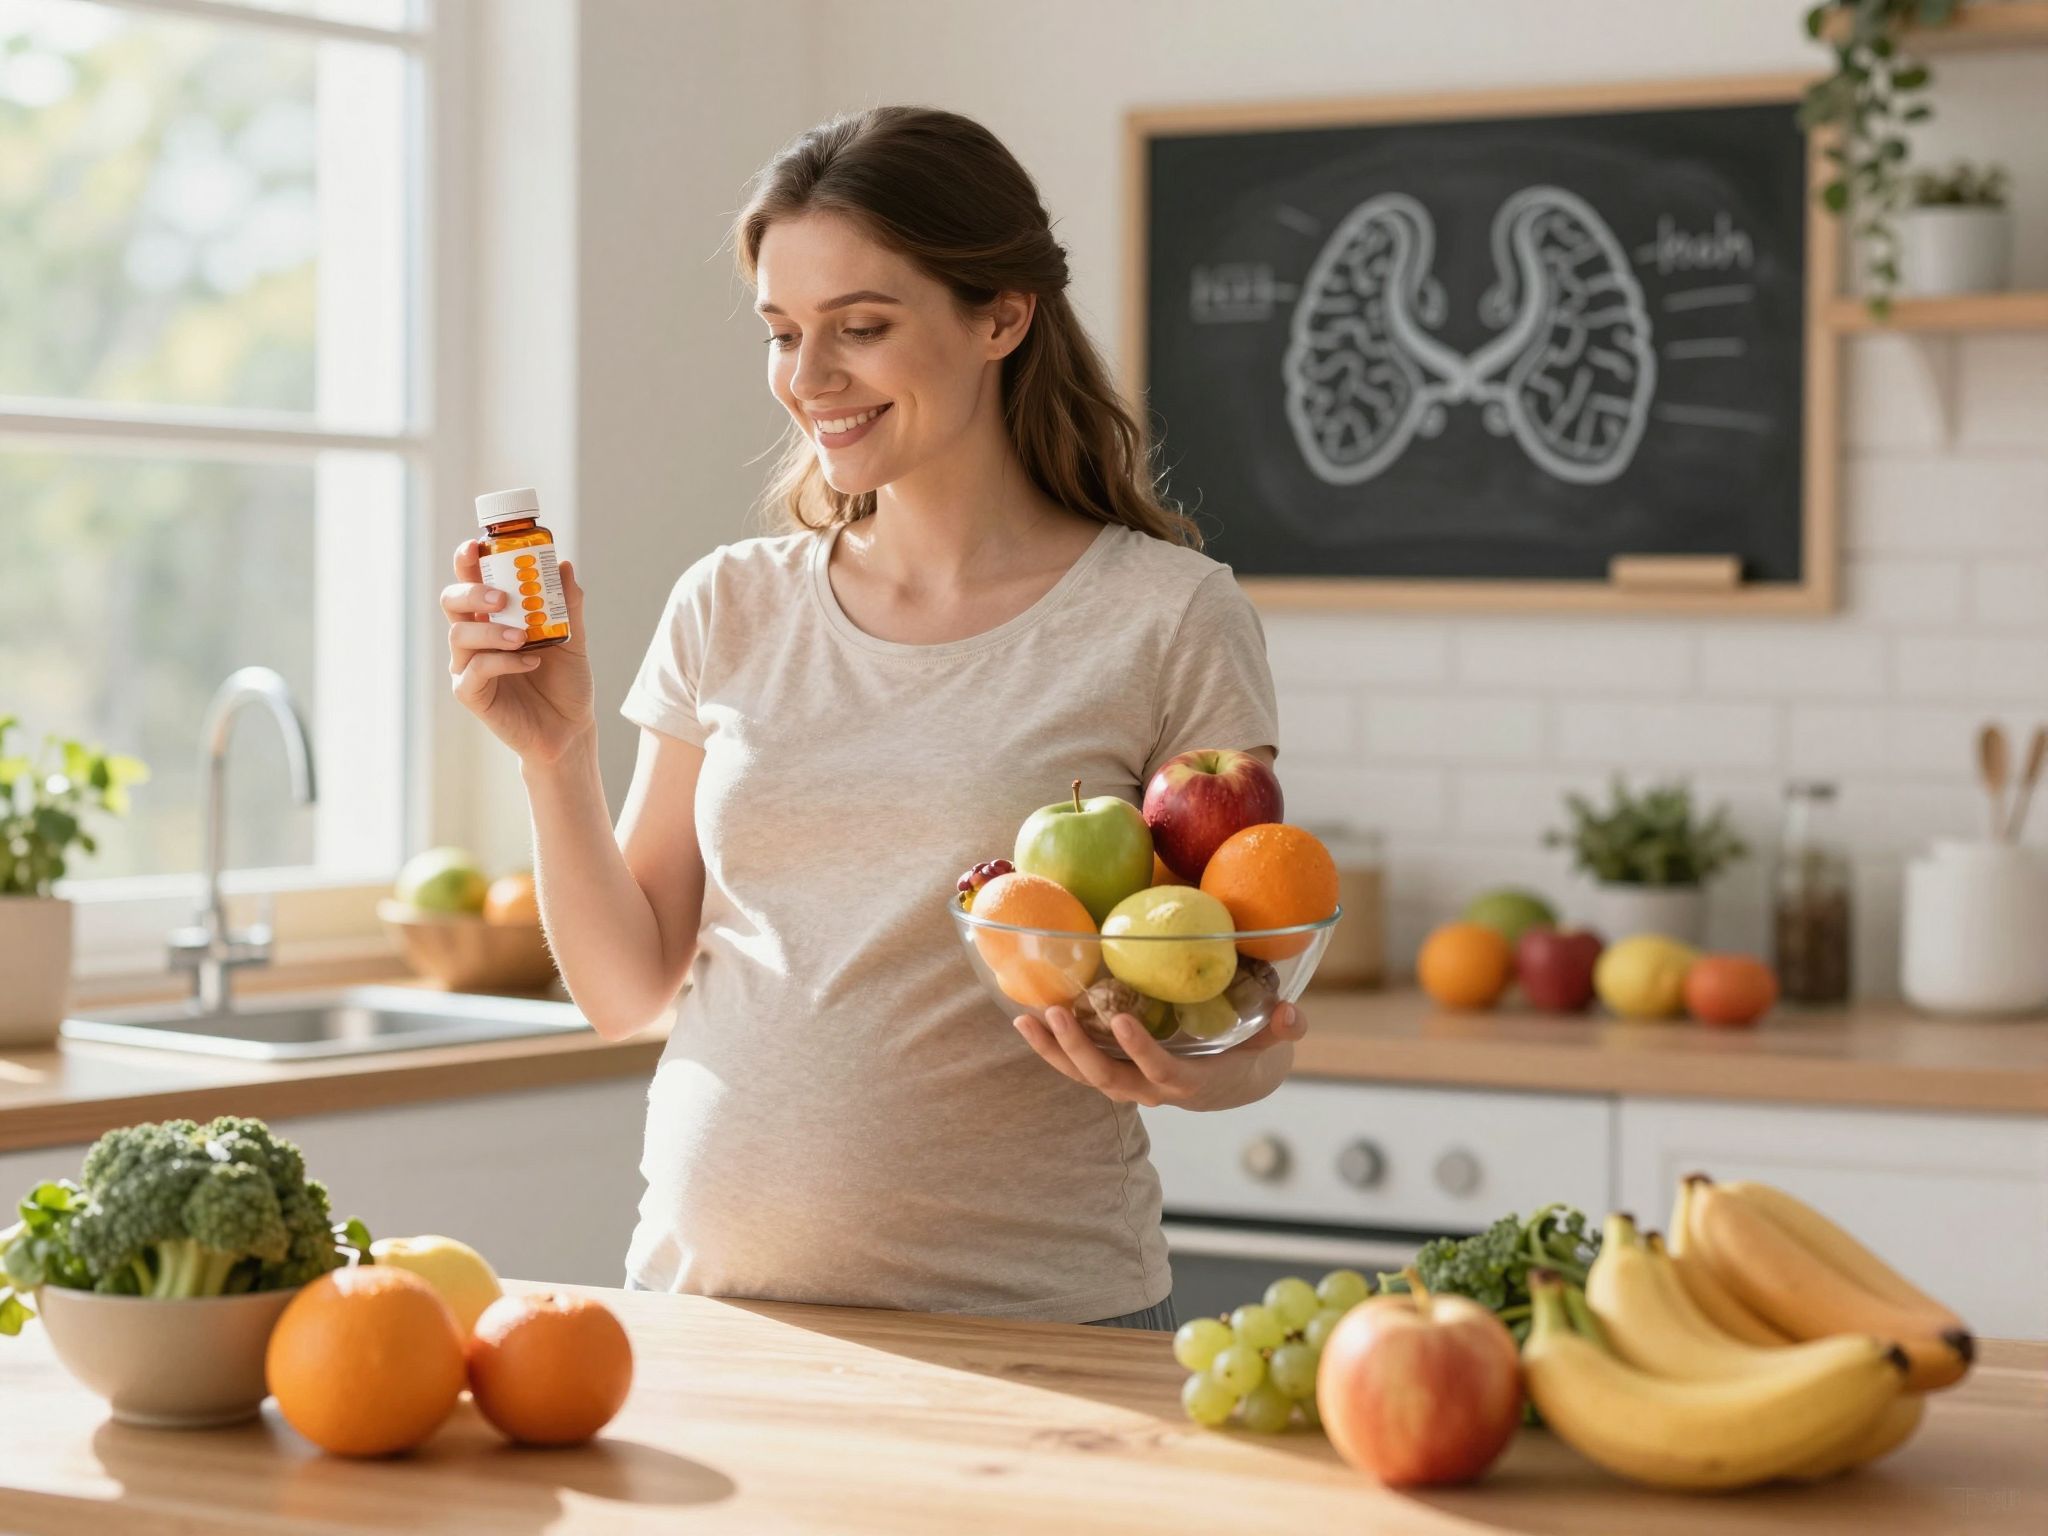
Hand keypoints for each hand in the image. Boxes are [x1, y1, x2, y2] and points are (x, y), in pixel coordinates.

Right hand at [442, 539, 594, 763]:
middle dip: (470, 591)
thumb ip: (568, 605)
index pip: (470, 580)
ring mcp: (468, 665)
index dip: (467, 560)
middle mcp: (474, 637)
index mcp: (492, 616)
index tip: (476, 545)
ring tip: (523, 636)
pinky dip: (502, 662)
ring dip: (491, 629)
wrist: (571, 727)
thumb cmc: (565, 682)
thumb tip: (564, 566)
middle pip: (451, 601)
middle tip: (500, 596)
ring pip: (460, 635)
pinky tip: (530, 661)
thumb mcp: (573, 639)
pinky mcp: (471, 694)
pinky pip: (475, 671)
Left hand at [1013, 1000, 1306, 1111]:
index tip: (1122, 1021)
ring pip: (1085, 1076)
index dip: (1141, 1051)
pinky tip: (1027, 1021)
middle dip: (1079, 1049)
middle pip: (1109, 1078)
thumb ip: (1282, 1029)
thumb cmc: (1250, 1054)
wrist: (1232, 1084)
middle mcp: (1152, 1091)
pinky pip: (1077, 1066)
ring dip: (1053, 1050)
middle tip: (1057, 1014)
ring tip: (1025, 1020)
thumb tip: (1292, 1014)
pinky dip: (1052, 1049)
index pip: (1161, 1071)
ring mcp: (1129, 1085)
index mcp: (1188, 1083)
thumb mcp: (1271, 1043)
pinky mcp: (1114, 1073)